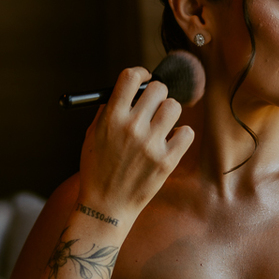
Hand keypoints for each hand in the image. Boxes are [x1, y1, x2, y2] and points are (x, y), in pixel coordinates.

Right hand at [77, 67, 193, 221]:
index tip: (144, 78)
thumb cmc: (97, 170)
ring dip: (169, 113)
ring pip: (174, 107)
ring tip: (162, 125)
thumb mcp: (92, 136)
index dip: (140, 72)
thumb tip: (127, 90)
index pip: (130, 77)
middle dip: (157, 94)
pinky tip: (171, 141)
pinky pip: (187, 132)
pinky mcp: (167, 161)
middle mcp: (132, 127)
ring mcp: (151, 144)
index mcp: (111, 118)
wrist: (105, 206)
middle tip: (154, 105)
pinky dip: (181, 134)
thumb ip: (108, 110)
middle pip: (157, 88)